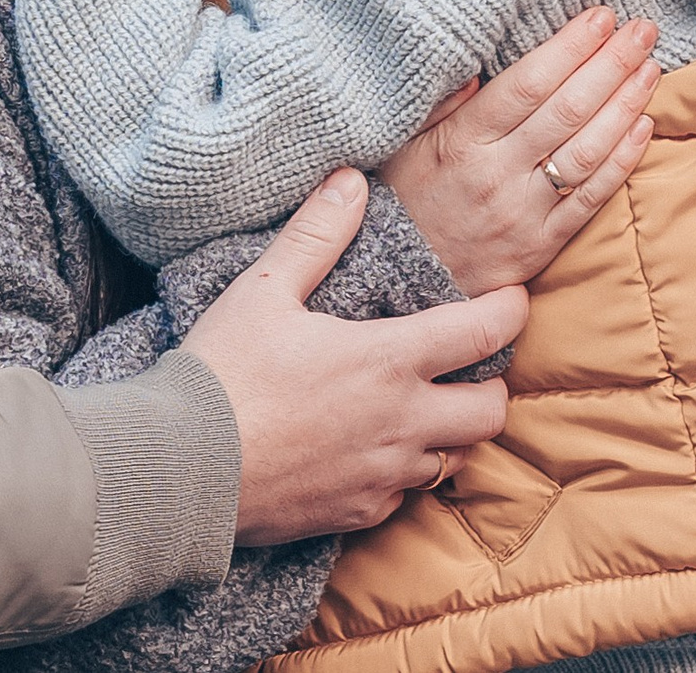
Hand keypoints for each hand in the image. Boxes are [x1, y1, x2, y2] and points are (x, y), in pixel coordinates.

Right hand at [182, 168, 526, 545]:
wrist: (183, 469)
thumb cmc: (222, 372)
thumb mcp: (264, 290)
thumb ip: (316, 235)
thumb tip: (351, 181)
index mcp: (388, 360)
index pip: (483, 332)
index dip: (511, 309)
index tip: (512, 298)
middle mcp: (403, 422)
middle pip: (492, 410)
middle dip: (491, 383)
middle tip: (466, 362)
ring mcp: (385, 474)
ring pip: (456, 458)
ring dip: (452, 431)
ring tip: (424, 406)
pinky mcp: (360, 513)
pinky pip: (407, 495)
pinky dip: (404, 471)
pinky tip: (372, 451)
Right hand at [382, 8, 660, 294]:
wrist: (400, 276)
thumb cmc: (404, 196)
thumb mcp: (405, 142)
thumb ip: (443, 101)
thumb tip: (480, 63)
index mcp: (462, 142)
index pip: (528, 85)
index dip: (570, 48)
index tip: (600, 17)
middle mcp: (496, 175)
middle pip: (566, 111)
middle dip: (610, 64)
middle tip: (642, 30)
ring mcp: (524, 212)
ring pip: (587, 152)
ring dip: (626, 106)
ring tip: (650, 68)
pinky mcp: (543, 243)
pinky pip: (591, 198)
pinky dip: (622, 161)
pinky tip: (645, 126)